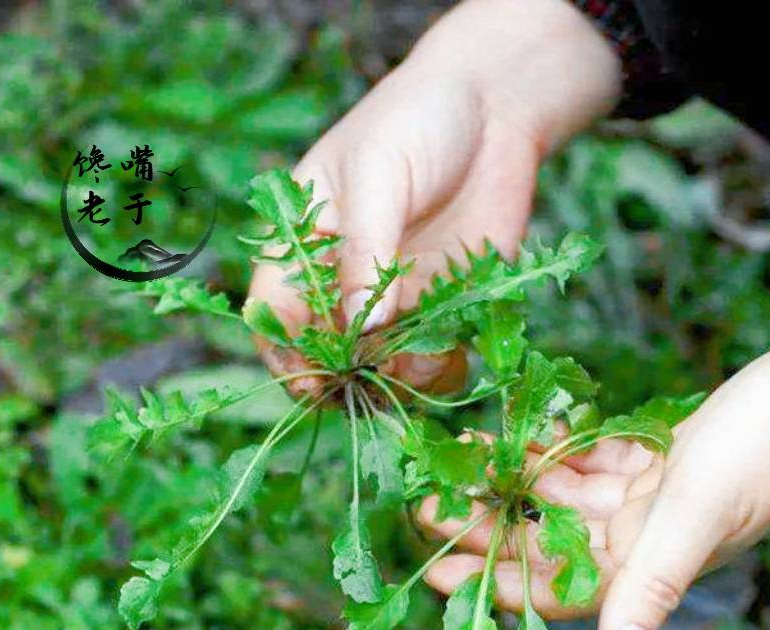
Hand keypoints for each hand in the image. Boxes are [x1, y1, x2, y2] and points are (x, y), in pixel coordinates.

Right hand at [247, 0, 619, 393]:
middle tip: (376, 385)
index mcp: (300, 242)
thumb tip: (364, 326)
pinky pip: (431, 361)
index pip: (273, 315)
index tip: (313, 385)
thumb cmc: (417, 119)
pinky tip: (453, 356)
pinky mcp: (443, 307)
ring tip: (423, 362)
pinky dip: (439, 373)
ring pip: (380, 368)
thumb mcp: (379, 172)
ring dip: (397, 381)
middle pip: (325, 355)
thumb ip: (366, 248)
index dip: (286, 356)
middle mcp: (341, 280)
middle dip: (346, 380)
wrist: (496, 104)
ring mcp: (393, 298)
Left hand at [418, 309, 769, 629]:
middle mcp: (642, 541)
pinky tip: (512, 432)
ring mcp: (648, 500)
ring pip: (559, 501)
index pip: (555, 590)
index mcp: (649, 567)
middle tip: (422, 504)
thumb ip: (654, 588)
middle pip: (546, 544)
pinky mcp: (655, 458)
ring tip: (452, 463)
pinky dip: (551, 449)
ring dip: (509, 484)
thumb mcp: (699, 516)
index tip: (433, 568)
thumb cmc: (769, 451)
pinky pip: (588, 462)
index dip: (492, 582)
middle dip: (486, 527)